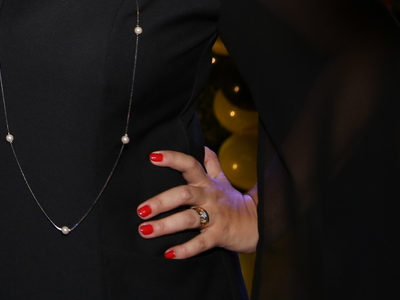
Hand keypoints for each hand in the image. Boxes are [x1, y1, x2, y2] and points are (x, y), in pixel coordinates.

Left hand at [136, 148, 257, 258]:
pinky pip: (201, 243)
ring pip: (189, 219)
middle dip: (161, 201)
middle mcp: (210, 197)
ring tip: (144, 230)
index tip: (152, 156)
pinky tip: (168, 253)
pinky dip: (185, 249)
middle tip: (140, 210)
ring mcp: (215, 217)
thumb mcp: (223, 180)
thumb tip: (201, 145)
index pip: (190, 164)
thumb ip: (211, 163)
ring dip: (165, 226)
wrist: (259, 225)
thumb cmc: (234, 202)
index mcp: (207, 182)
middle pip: (184, 194)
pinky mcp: (219, 236)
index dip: (173, 158)